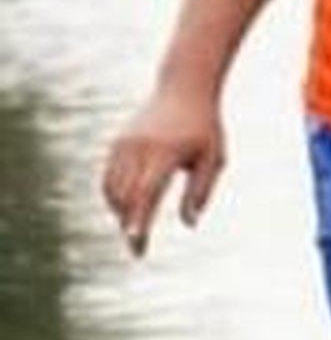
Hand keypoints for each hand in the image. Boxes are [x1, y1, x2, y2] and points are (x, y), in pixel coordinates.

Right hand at [99, 88, 225, 254]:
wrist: (183, 89)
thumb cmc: (205, 128)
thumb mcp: (213, 159)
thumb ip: (200, 191)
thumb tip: (190, 223)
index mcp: (165, 153)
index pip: (146, 193)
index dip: (139, 219)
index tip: (136, 242)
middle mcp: (139, 148)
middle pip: (126, 195)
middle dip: (128, 224)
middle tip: (137, 250)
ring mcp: (124, 144)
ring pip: (112, 188)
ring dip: (120, 212)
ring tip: (134, 232)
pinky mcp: (118, 142)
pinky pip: (109, 176)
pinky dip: (114, 196)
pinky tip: (126, 210)